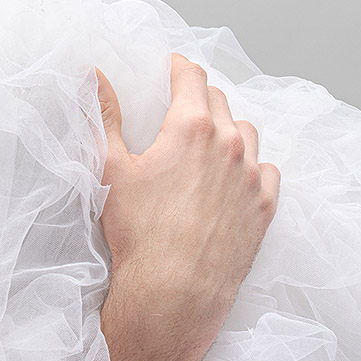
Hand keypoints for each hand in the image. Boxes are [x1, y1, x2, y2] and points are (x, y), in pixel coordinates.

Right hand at [96, 53, 279, 360]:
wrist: (173, 293)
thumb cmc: (138, 231)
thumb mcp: (111, 167)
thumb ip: (104, 114)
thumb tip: (94, 74)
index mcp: (191, 126)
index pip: (191, 76)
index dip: (178, 67)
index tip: (172, 67)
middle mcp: (230, 143)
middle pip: (219, 100)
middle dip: (199, 98)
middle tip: (181, 108)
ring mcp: (252, 176)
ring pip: (247, 132)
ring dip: (228, 129)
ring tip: (208, 144)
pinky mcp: (265, 207)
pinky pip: (266, 170)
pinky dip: (251, 165)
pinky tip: (233, 177)